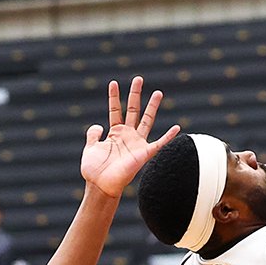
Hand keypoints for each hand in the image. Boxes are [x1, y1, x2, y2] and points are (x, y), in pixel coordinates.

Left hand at [80, 77, 178, 198]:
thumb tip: (97, 125)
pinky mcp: (144, 154)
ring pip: (147, 120)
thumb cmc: (94, 170)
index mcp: (114, 133)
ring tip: (158, 92)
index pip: (115, 110)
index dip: (114, 97)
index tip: (113, 83)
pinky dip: (168, 136)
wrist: (100, 186)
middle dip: (135, 94)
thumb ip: (92, 135)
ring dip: (152, 107)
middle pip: (133, 110)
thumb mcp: (89, 148)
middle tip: (138, 79)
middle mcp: (127, 135)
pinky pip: (159, 143)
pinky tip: (176, 127)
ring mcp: (136, 143)